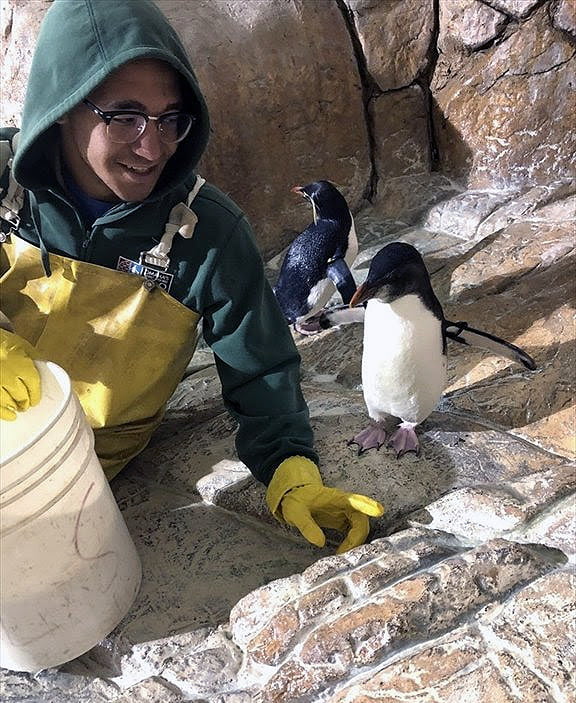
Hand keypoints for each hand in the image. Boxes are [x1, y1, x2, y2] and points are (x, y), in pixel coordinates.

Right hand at [0, 329, 40, 419]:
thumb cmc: (3, 341)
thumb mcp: (24, 346)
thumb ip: (35, 359)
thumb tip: (47, 369)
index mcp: (22, 366)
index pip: (33, 387)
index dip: (35, 396)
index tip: (35, 400)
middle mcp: (9, 377)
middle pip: (22, 397)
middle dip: (25, 403)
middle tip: (26, 404)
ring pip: (8, 403)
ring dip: (15, 407)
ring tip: (17, 407)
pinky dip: (4, 413)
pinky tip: (10, 416)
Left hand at [266, 456, 383, 553]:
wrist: (295, 496)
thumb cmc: (296, 501)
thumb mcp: (295, 513)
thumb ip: (306, 526)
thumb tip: (321, 543)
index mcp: (336, 498)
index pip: (355, 500)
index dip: (368, 505)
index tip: (379, 511)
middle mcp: (345, 504)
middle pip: (361, 520)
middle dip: (357, 538)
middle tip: (344, 554)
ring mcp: (346, 513)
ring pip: (360, 528)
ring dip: (355, 542)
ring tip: (341, 556)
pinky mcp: (344, 521)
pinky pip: (354, 532)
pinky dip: (352, 543)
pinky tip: (342, 552)